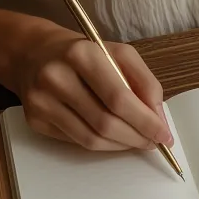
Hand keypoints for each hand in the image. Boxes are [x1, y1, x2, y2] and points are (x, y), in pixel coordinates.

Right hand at [0, 20, 172, 151]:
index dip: (145, 121)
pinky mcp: (35, 120)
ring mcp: (41, 101)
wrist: (35, 54)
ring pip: (91, 138)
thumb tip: (158, 118)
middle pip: (105, 122)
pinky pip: (76, 141)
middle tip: (153, 142)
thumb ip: (144, 82)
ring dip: (121, 145)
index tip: (164, 134)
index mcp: (81, 54)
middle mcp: (56, 77)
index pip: (119, 98)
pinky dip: (102, 144)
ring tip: (137, 141)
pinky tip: (114, 138)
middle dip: (136, 137)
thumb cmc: (84, 54)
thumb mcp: (119, 54)